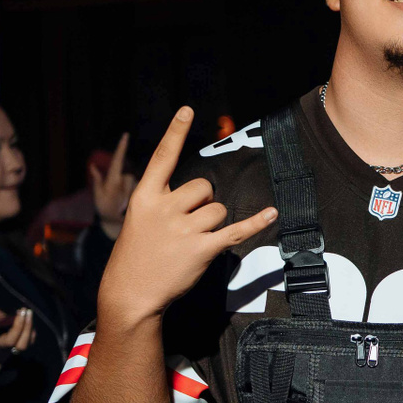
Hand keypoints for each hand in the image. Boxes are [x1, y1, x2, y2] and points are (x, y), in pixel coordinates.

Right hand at [97, 107, 276, 324]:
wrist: (131, 293)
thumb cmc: (138, 255)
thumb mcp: (141, 220)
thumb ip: (165, 201)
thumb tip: (203, 196)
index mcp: (145, 197)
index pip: (162, 157)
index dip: (175, 132)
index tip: (187, 110)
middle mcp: (164, 208)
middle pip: (204, 187)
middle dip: (204, 203)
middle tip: (185, 226)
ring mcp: (182, 229)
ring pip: (219, 210)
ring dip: (214, 224)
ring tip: (192, 242)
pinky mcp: (201, 249)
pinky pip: (236, 230)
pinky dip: (256, 223)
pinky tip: (271, 214)